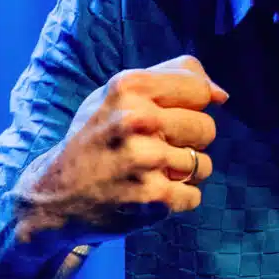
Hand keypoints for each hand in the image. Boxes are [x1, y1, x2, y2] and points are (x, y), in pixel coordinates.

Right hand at [11, 56, 227, 247]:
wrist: (57, 194)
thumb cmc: (96, 138)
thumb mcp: (117, 95)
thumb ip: (170, 79)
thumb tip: (222, 95)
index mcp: (128, 88)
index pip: (199, 89)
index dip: (189, 105)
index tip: (165, 116)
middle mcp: (137, 120)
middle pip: (206, 127)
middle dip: (186, 141)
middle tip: (151, 148)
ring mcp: (146, 161)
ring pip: (203, 164)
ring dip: (182, 173)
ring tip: (147, 172)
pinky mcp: (154, 197)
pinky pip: (193, 195)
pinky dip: (175, 199)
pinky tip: (145, 193)